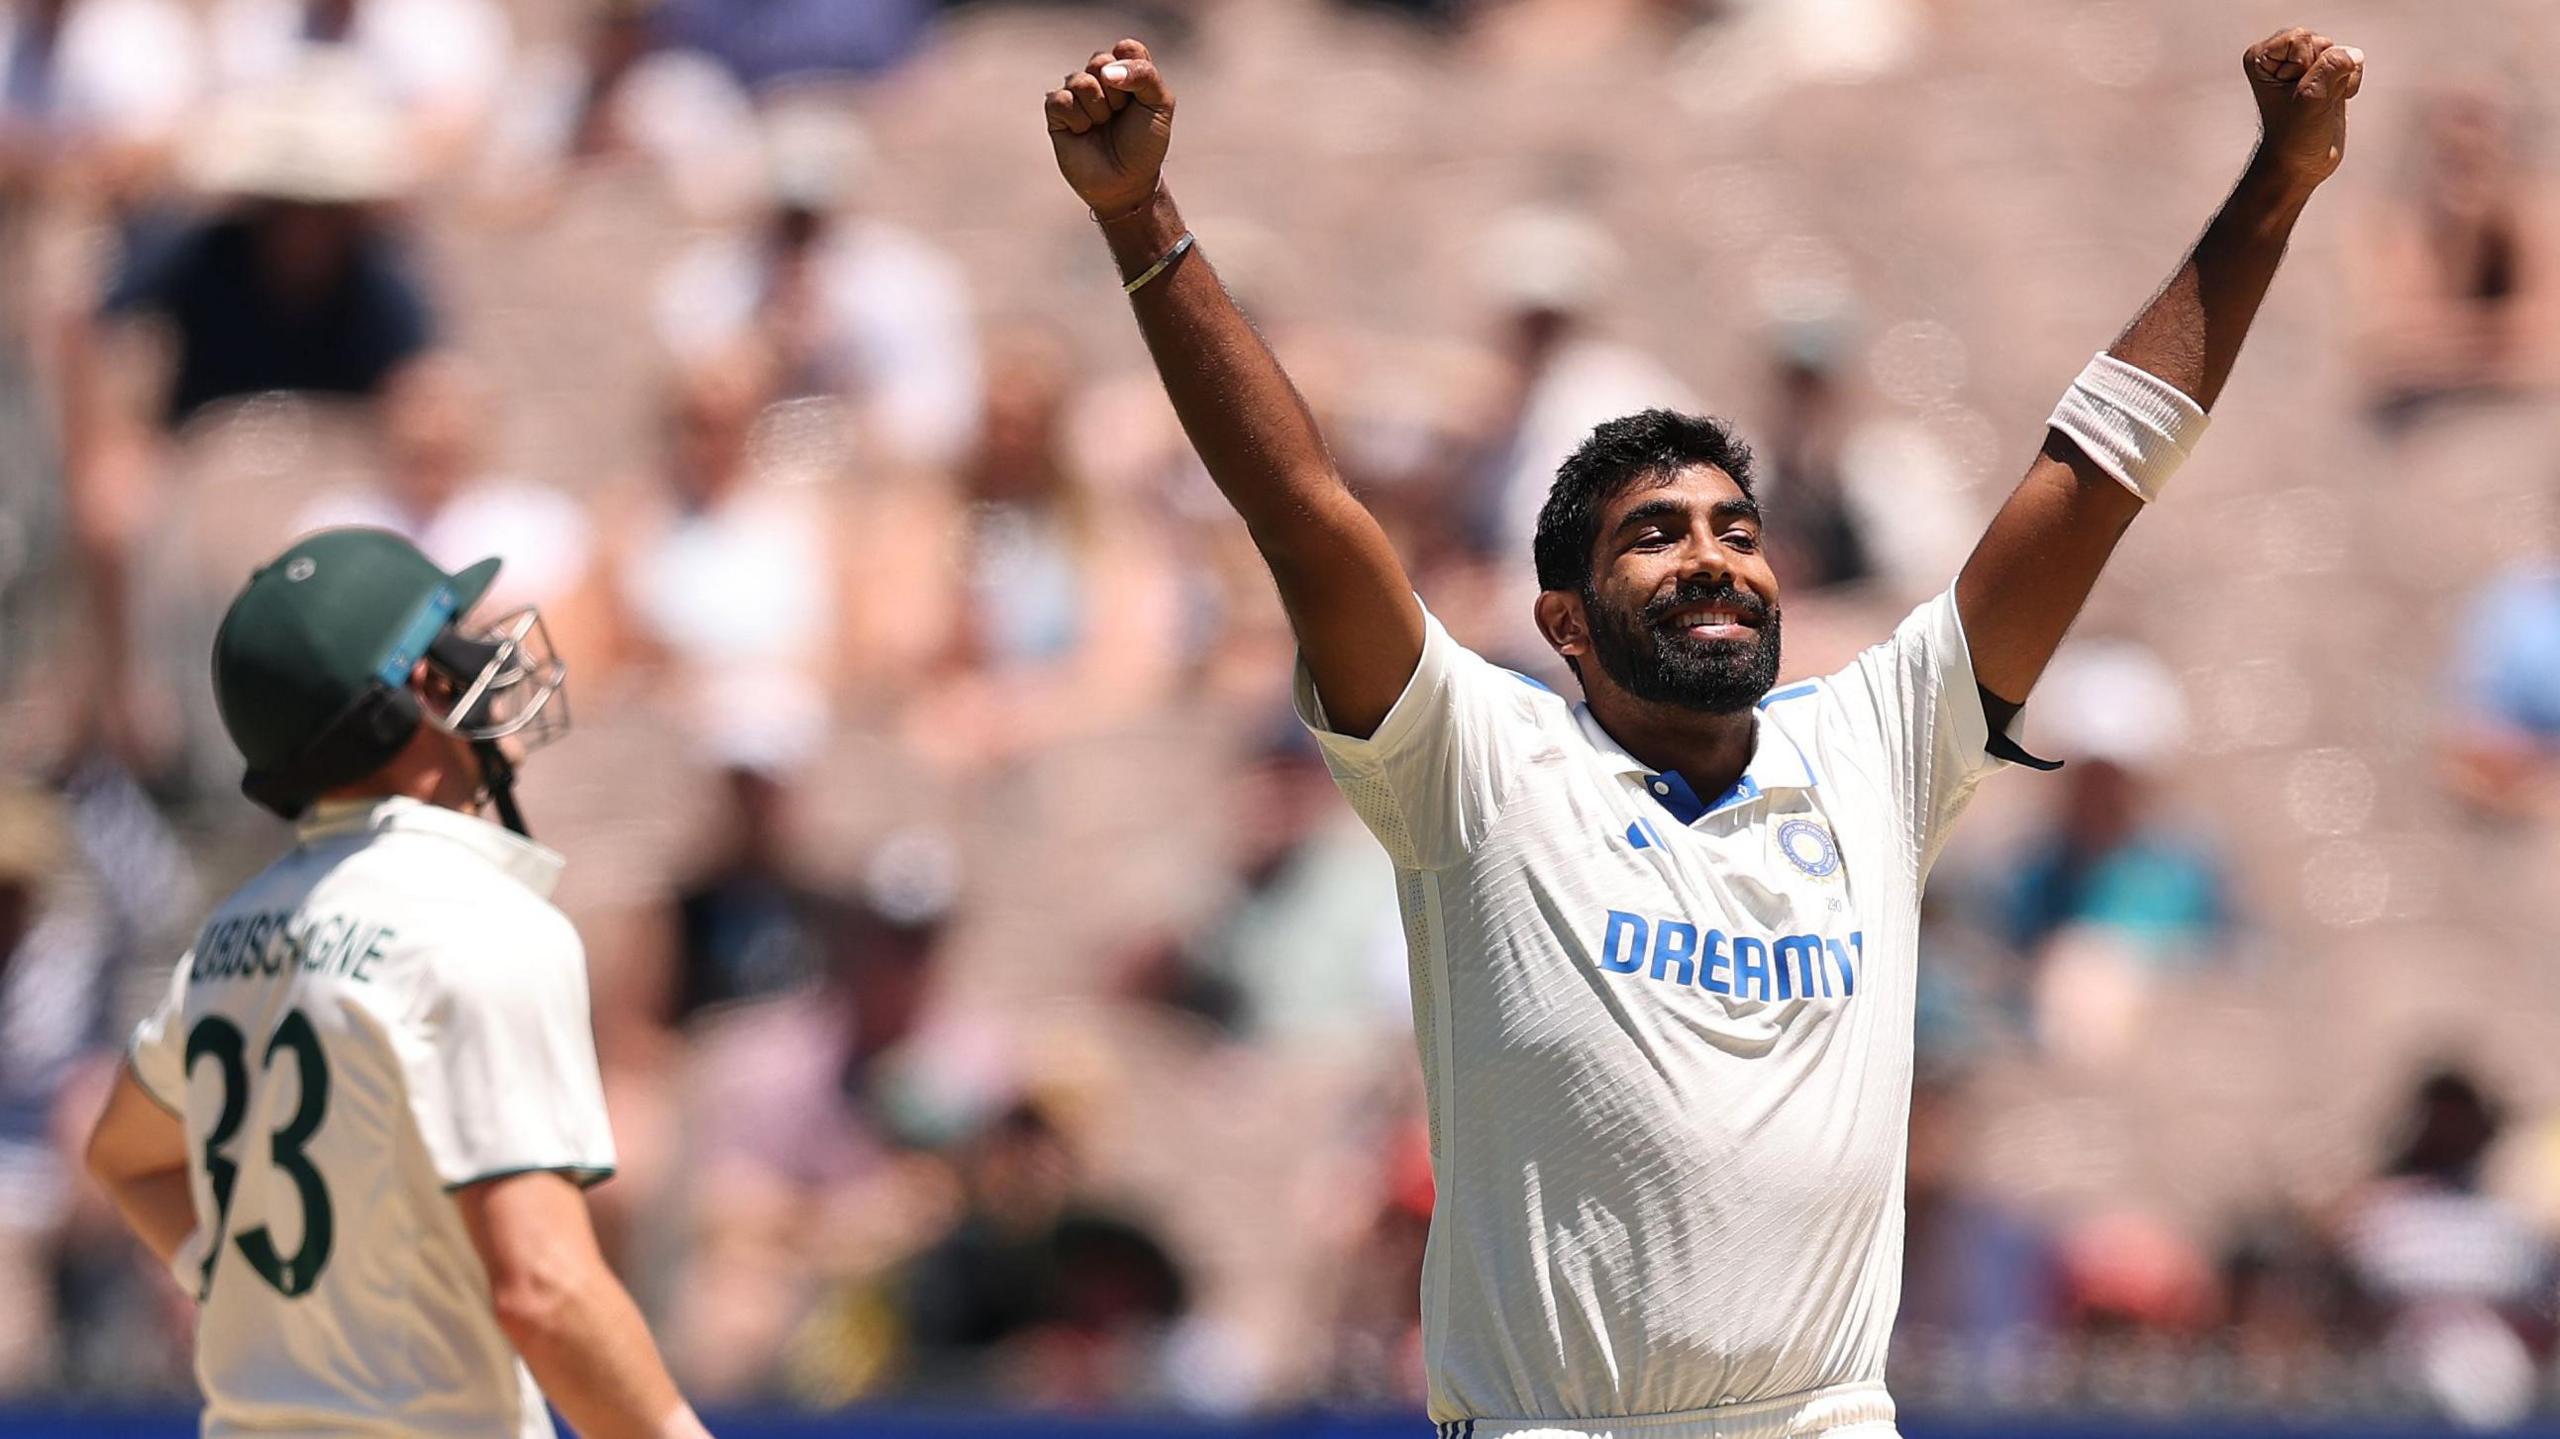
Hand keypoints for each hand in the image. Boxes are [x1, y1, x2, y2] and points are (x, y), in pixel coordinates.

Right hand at [1044, 38, 1172, 220]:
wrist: (1126, 183)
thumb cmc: (1145, 144)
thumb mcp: (1160, 105)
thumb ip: (1144, 75)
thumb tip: (1105, 72)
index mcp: (1126, 70)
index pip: (1126, 48)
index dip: (1133, 72)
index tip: (1140, 99)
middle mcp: (1099, 78)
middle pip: (1100, 61)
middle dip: (1116, 94)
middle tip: (1120, 116)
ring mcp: (1076, 94)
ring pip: (1080, 81)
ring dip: (1098, 109)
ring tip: (1103, 126)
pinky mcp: (1057, 112)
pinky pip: (1061, 100)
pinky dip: (1077, 119)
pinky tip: (1083, 132)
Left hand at [2245, 27, 2363, 188]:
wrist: (2302, 163)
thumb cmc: (2294, 136)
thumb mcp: (2310, 98)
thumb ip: (2331, 67)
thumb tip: (2353, 54)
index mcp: (2262, 57)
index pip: (2300, 38)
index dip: (2304, 66)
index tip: (2293, 93)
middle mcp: (2282, 57)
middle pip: (2322, 42)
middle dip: (2323, 72)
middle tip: (2310, 100)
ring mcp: (2306, 65)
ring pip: (2340, 51)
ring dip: (2339, 79)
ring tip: (2323, 102)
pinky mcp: (2327, 73)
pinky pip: (2353, 61)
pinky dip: (2349, 82)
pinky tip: (2335, 101)